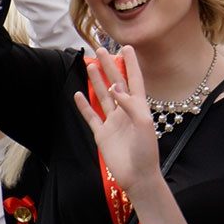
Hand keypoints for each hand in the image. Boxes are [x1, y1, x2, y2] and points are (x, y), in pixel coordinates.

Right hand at [74, 46, 160, 193]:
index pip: (134, 80)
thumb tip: (115, 87)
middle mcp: (125, 111)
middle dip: (108, 66)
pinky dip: (84, 105)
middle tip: (100, 49)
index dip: (131, 64)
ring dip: (96, 81)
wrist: (137, 176)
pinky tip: (77, 93)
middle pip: (115, 83)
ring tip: (89, 65)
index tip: (126, 47)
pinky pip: (91, 116)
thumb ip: (130, 104)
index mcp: (139, 107)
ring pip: (102, 96)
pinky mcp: (102, 134)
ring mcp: (113, 122)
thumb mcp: (144, 124)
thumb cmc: (146, 151)